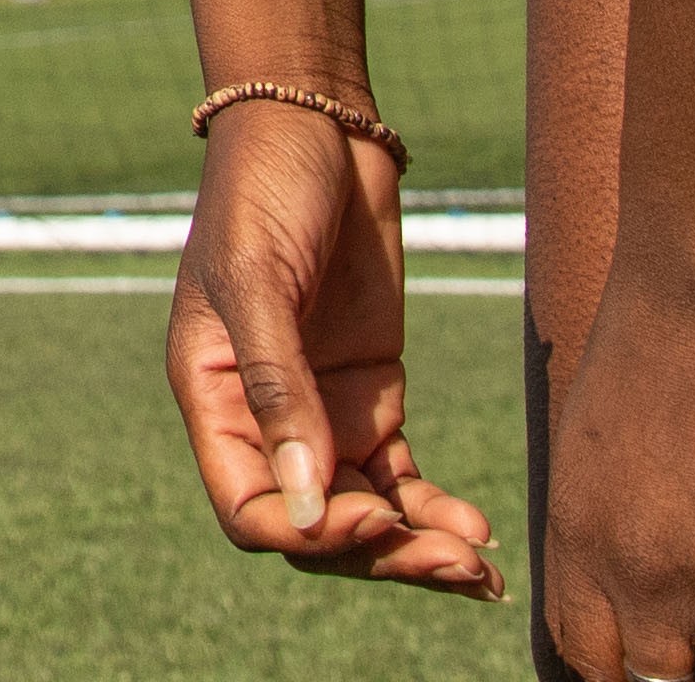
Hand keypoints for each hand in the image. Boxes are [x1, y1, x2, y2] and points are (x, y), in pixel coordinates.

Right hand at [161, 98, 492, 595]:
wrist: (317, 125)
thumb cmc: (264, 187)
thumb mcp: (259, 279)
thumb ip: (278, 388)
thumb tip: (309, 505)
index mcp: (213, 395)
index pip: (248, 508)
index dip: (309, 531)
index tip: (374, 521)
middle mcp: (262, 417)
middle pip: (316, 526)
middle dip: (382, 555)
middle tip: (456, 566)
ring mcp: (322, 410)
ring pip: (365, 515)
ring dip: (416, 549)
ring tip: (480, 569)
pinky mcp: (372, 395)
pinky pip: (401, 480)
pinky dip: (435, 512)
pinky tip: (477, 531)